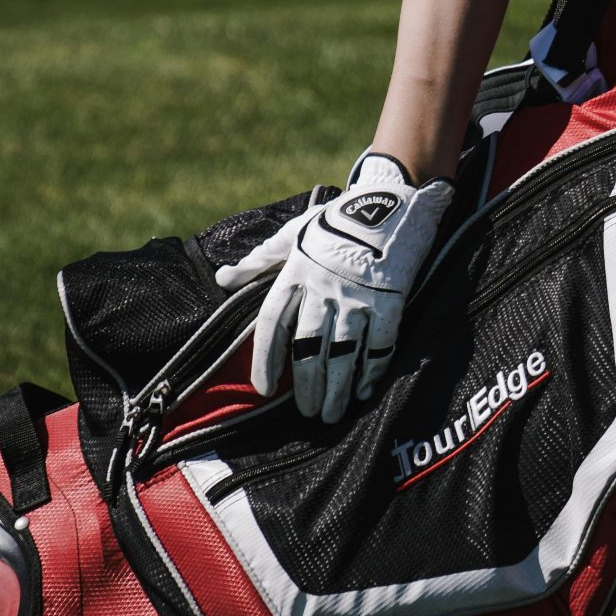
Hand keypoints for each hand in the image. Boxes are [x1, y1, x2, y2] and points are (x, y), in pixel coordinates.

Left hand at [215, 153, 454, 422]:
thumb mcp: (294, 234)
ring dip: (337, 387)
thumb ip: (259, 261)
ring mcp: (359, 296)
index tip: (264, 389)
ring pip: (343, 352)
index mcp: (297, 273)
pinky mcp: (390, 299)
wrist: (392, 201)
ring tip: (332, 413)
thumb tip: (222, 278)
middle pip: (308, 347)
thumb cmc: (338, 220)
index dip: (266, 359)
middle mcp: (324, 289)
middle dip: (307, 385)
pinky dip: (372, 369)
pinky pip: (379, 343)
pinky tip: (365, 389)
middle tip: (308, 413)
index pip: (273, 324)